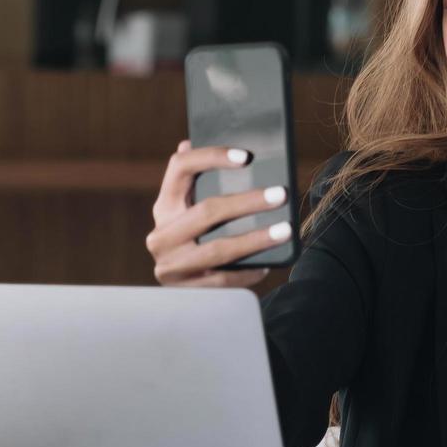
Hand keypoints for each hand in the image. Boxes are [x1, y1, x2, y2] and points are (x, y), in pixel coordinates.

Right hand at [145, 140, 292, 286]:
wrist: (183, 300)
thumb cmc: (198, 241)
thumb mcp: (193, 212)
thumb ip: (200, 183)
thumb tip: (208, 145)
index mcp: (163, 205)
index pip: (180, 167)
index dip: (211, 157)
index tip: (246, 156)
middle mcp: (161, 234)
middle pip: (207, 210)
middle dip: (248, 202)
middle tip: (281, 195)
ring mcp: (170, 264)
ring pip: (218, 248)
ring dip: (256, 239)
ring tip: (286, 230)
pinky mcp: (184, 290)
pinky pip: (223, 278)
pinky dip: (248, 270)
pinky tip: (269, 263)